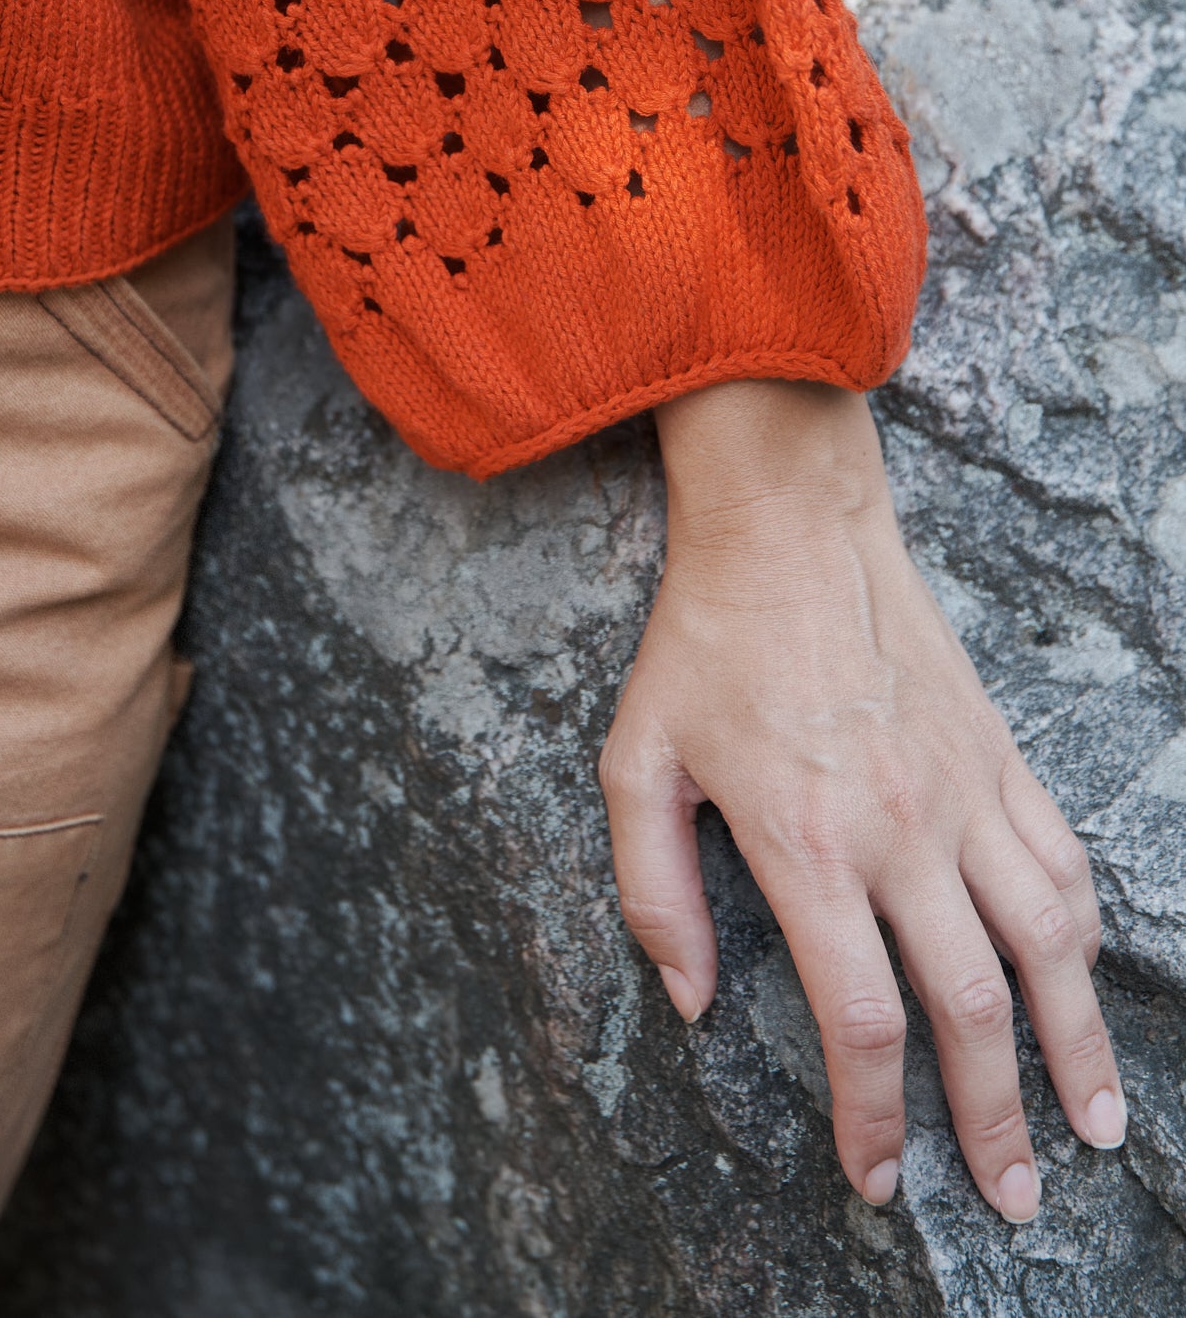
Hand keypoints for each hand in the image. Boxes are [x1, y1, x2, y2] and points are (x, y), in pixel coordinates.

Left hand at [598, 378, 1123, 1220]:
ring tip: (1092, 1128)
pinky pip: (1061, 861)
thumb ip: (653, 891)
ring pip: (1046, 946)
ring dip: (1075, 1047)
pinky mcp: (997, 753)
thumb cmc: (704, 640)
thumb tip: (694, 1001)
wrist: (788, 524)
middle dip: (993, 1122)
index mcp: (807, 844)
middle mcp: (900, 830)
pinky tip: (1083, 982)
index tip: (881, 1180)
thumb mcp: (634, 760)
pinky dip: (1083, 935)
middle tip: (1014, 1202)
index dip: (875, 1116)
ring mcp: (962, 791)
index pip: (861, 1019)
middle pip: (972, 1009)